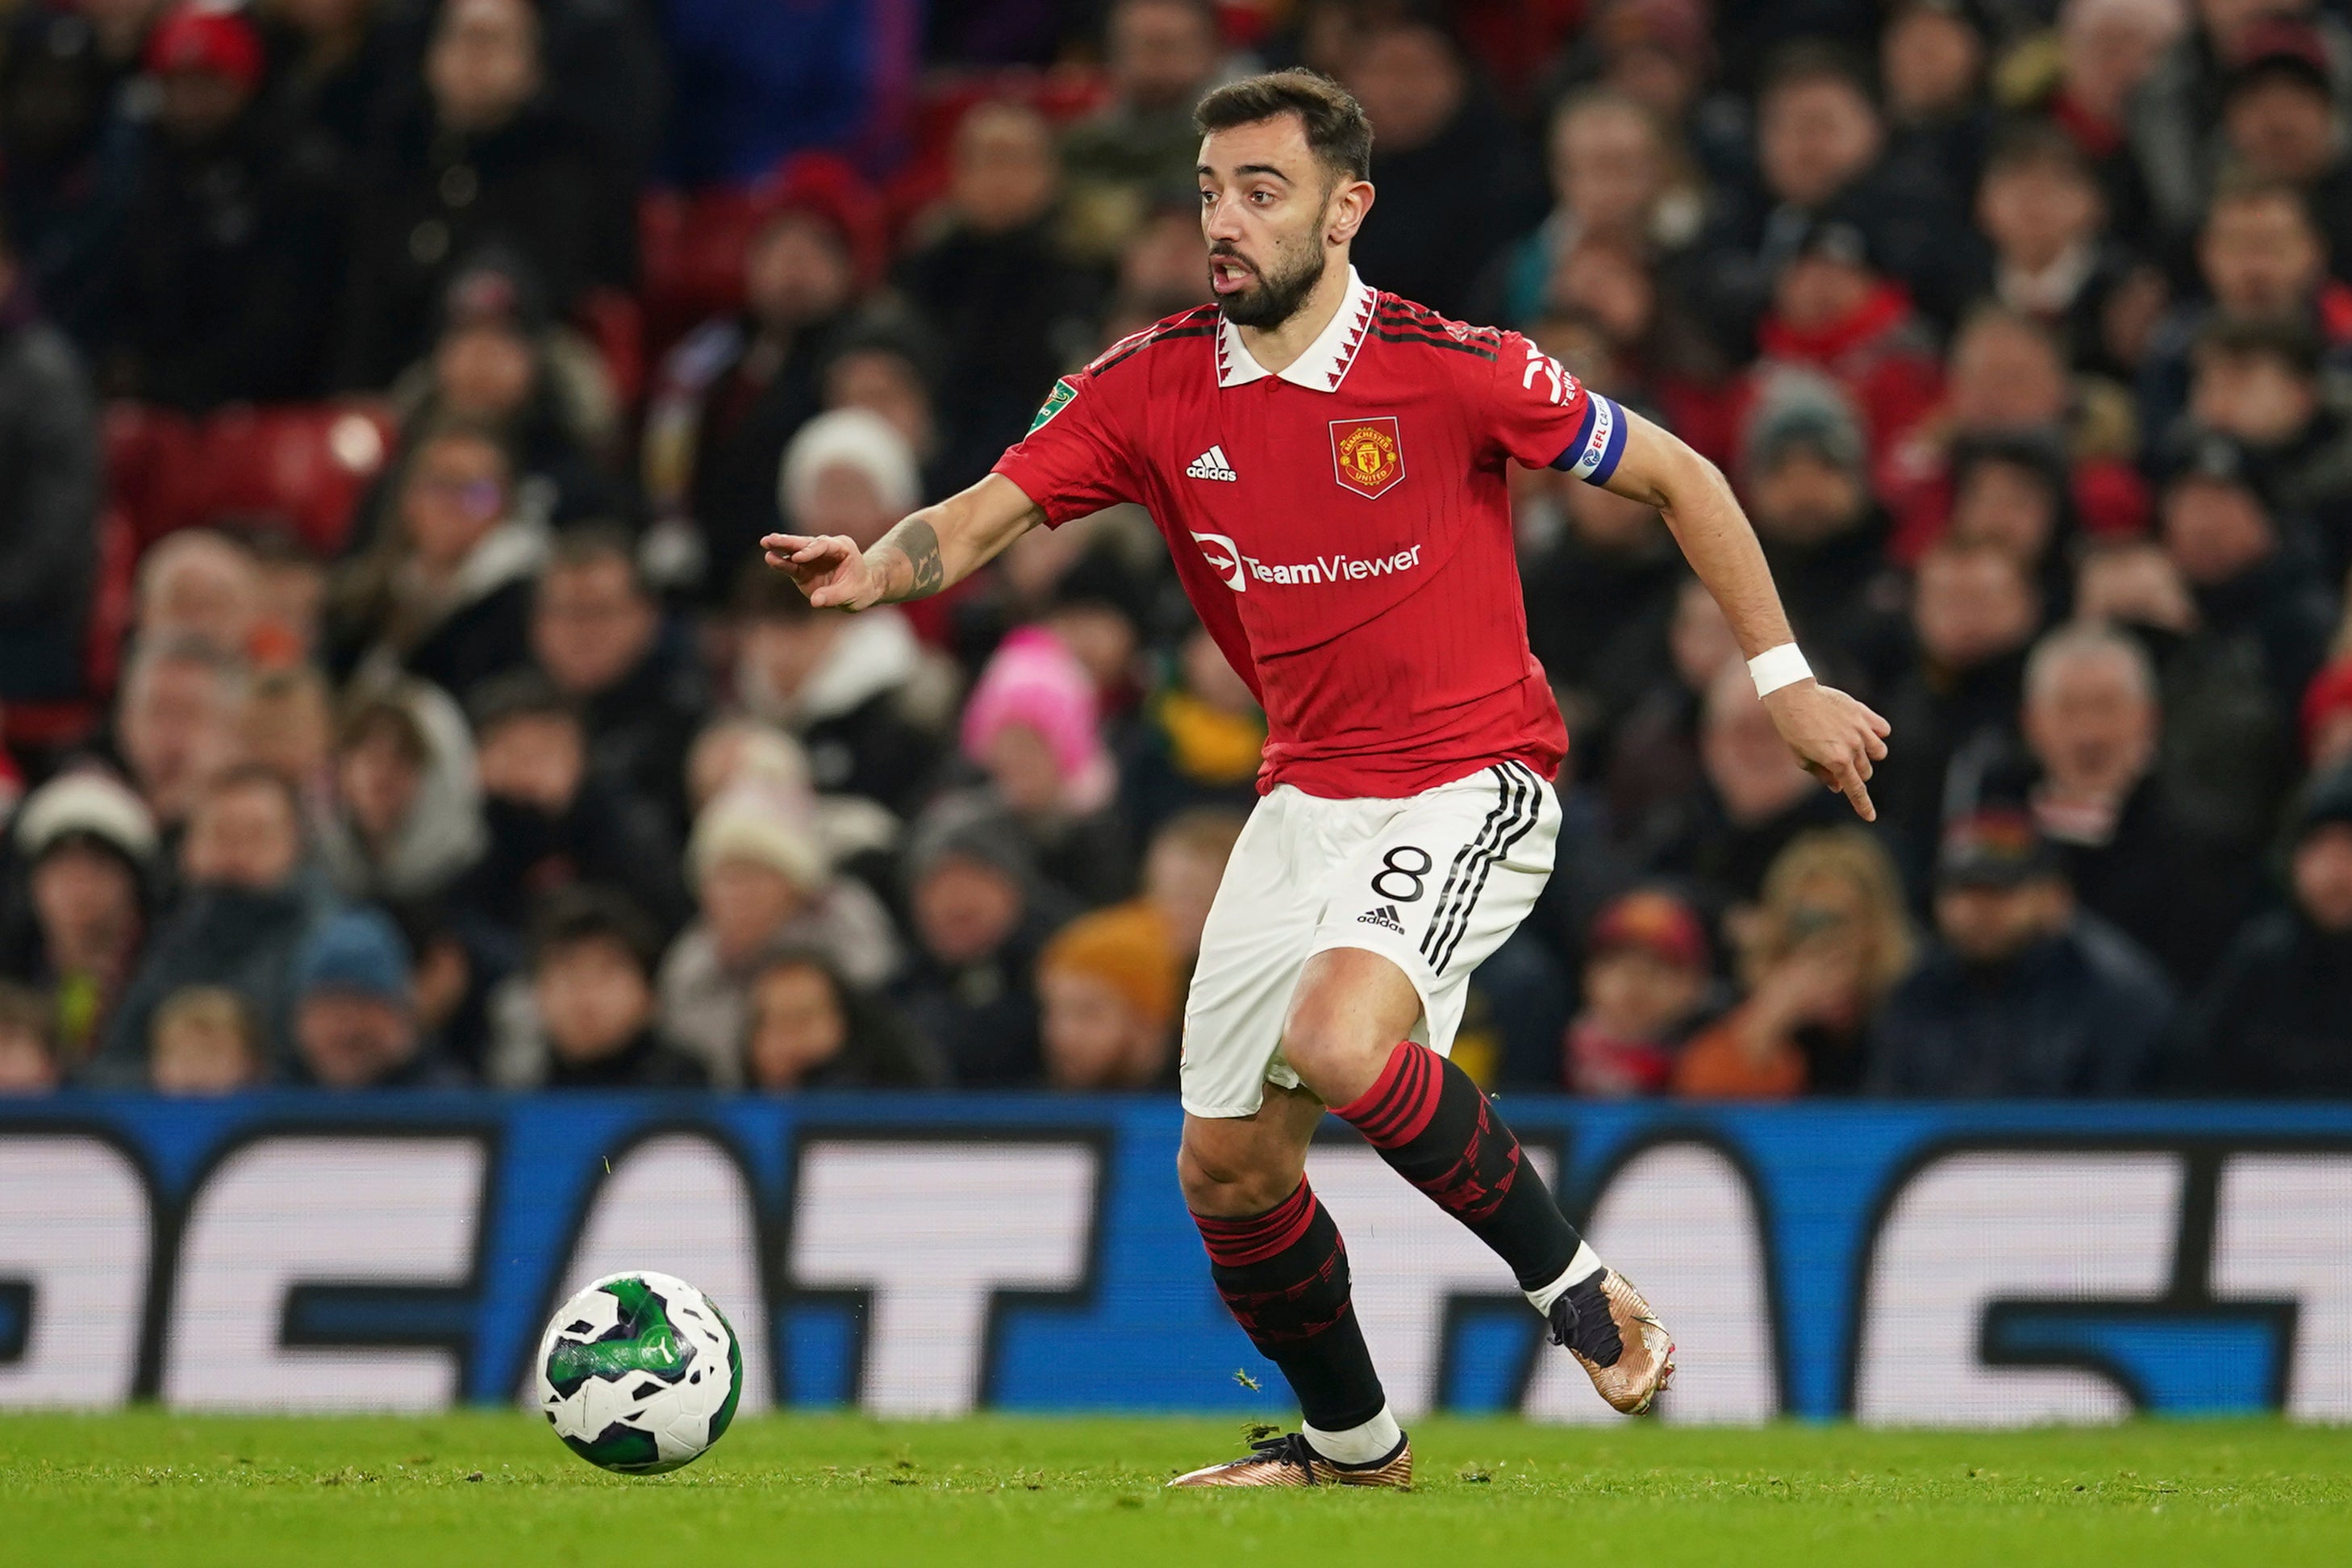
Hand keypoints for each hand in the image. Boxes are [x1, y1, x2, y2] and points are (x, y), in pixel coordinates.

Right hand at [761, 532, 882, 610]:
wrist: (858, 591)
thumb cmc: (859, 589)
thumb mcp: (851, 594)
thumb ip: (833, 596)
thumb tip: (814, 602)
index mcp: (842, 547)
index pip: (823, 546)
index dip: (810, 552)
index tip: (797, 557)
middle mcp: (825, 548)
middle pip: (806, 543)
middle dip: (789, 542)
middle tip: (772, 539)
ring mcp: (812, 558)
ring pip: (795, 550)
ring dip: (780, 546)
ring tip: (765, 542)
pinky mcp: (803, 569)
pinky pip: (790, 565)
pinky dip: (780, 562)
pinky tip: (769, 557)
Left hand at [1761, 679, 1890, 820]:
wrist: (1794, 697)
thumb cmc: (1793, 729)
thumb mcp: (1801, 757)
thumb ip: (1822, 774)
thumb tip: (1838, 787)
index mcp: (1836, 761)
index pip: (1855, 789)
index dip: (1863, 805)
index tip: (1870, 817)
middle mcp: (1853, 747)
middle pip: (1866, 771)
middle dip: (1856, 773)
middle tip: (1839, 762)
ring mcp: (1860, 729)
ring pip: (1879, 753)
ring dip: (1869, 755)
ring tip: (1854, 747)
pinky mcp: (1863, 713)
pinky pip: (1883, 730)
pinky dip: (1878, 734)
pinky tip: (1865, 731)